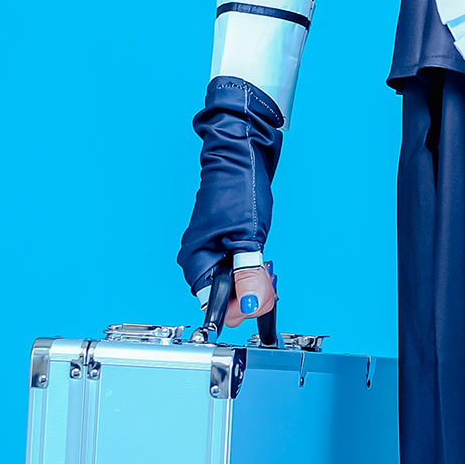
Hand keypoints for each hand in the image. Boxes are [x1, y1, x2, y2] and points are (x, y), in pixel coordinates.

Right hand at [179, 75, 284, 316]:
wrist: (240, 156)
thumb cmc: (238, 188)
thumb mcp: (247, 237)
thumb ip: (247, 275)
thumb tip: (251, 304)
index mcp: (196, 260)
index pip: (211, 303)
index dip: (238, 307)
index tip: (260, 300)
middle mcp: (199, 257)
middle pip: (223, 295)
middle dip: (249, 293)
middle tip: (268, 281)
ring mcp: (212, 249)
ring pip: (233, 282)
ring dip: (252, 281)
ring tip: (267, 269)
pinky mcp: (225, 242)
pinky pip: (236, 267)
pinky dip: (251, 268)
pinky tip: (261, 261)